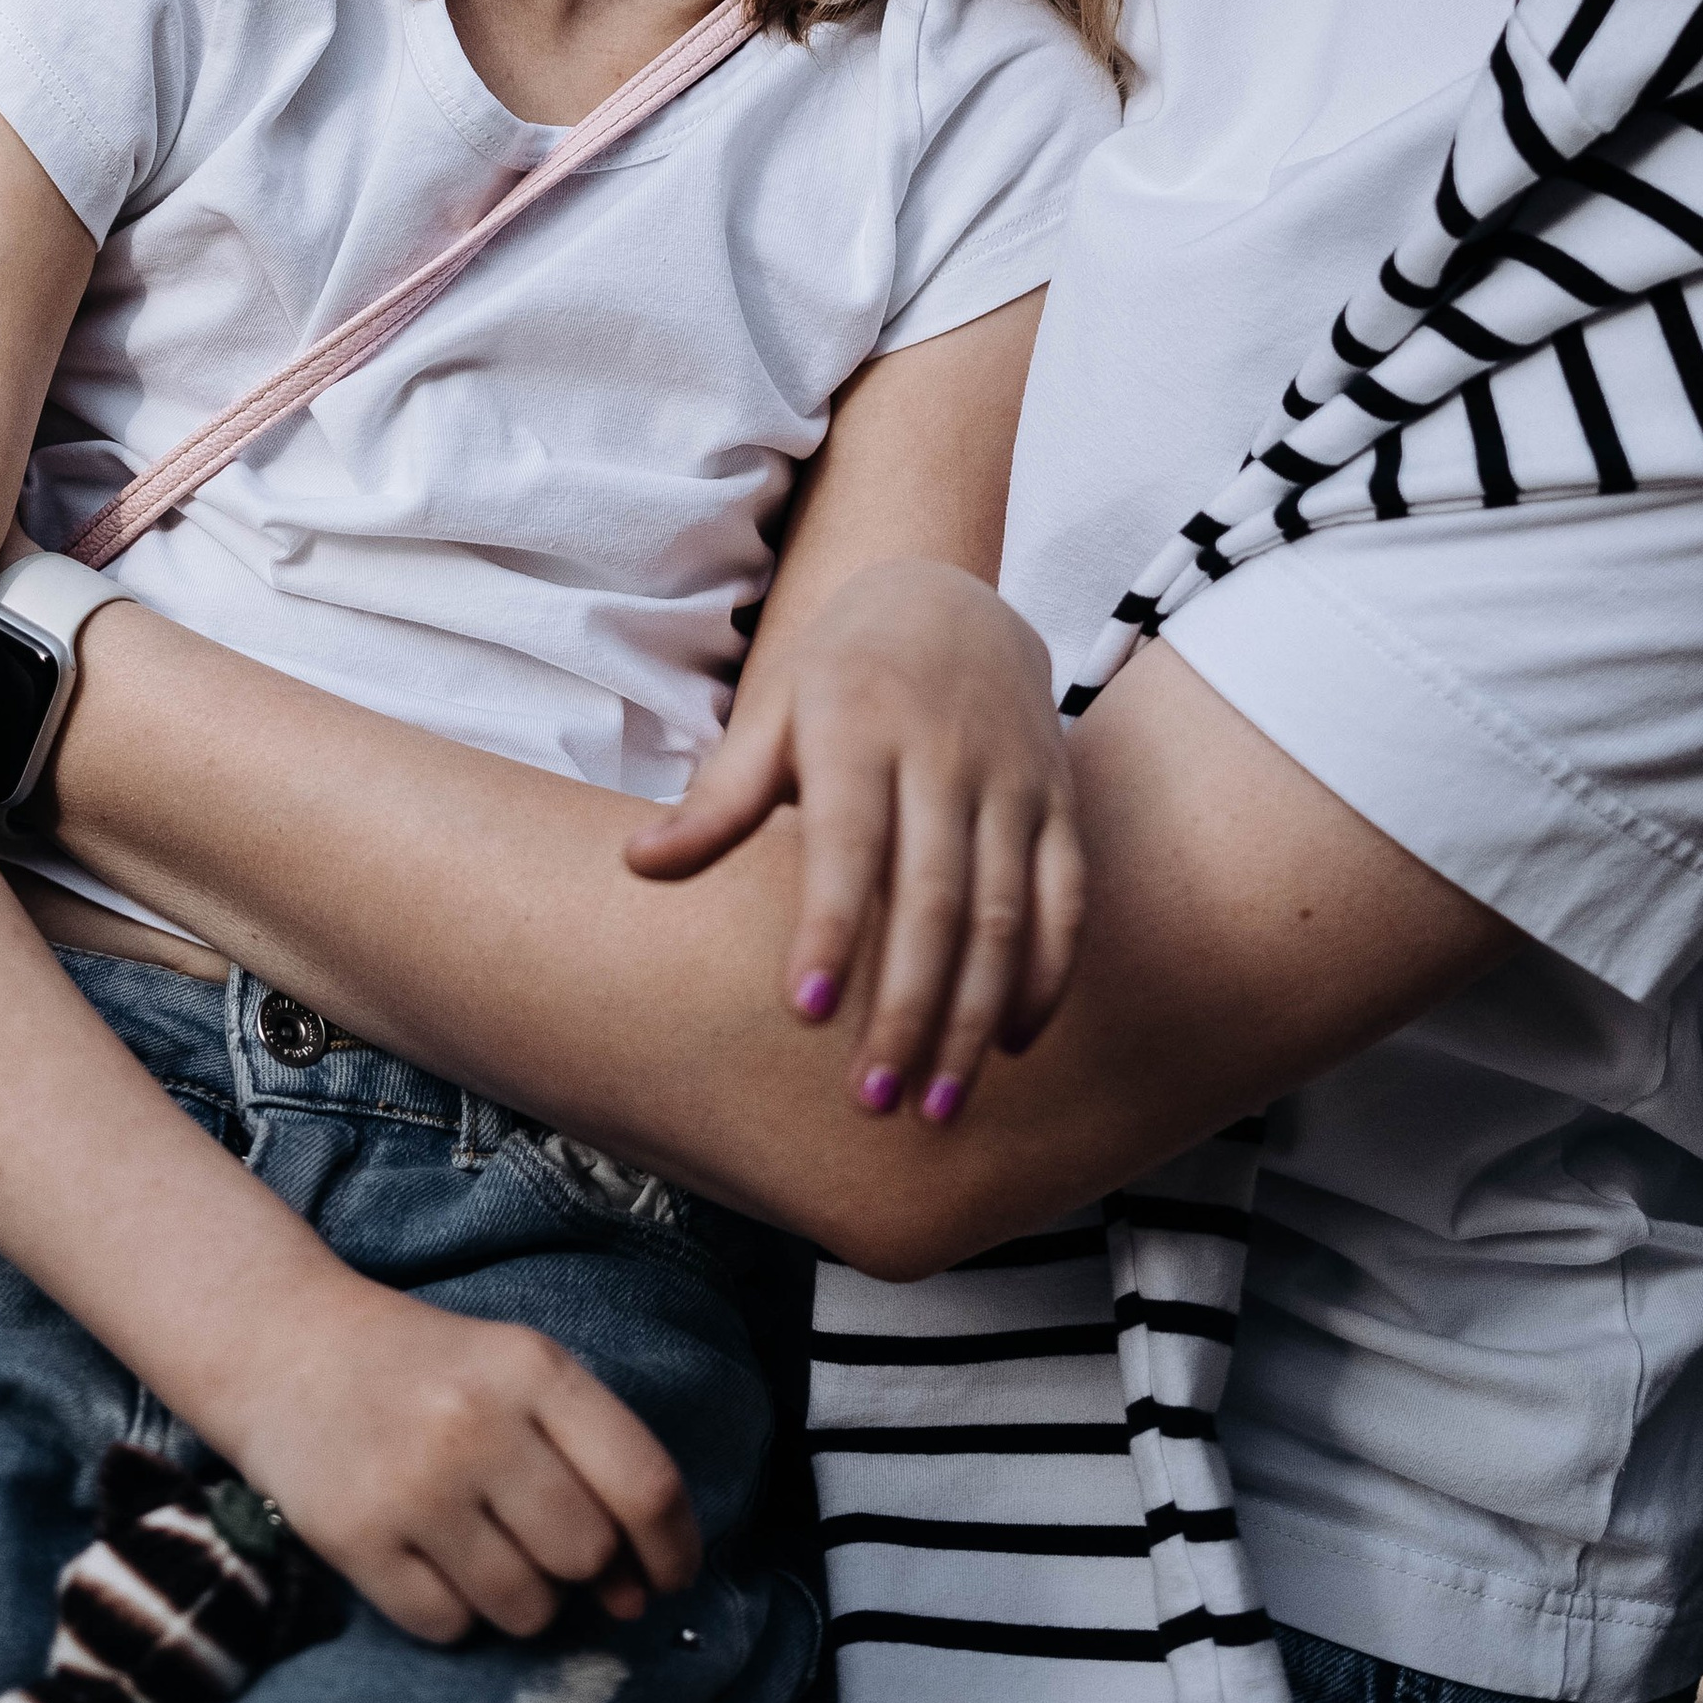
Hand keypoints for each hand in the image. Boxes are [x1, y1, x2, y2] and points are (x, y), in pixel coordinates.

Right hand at [214, 1263, 699, 1645]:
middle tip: (548, 1543)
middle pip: (587, 1553)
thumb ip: (589, 1459)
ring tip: (486, 1545)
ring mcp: (414, 1485)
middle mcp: (475, 1422)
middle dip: (585, 1569)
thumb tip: (638, 1589)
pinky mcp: (357, 1539)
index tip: (669, 1576)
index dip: (673, 1546)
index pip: (642, 1482)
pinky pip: (450, 1626)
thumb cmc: (428, 1368)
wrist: (290, 1350)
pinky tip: (431, 1555)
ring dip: (524, 1598)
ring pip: (526, 1606)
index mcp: (532, 1367)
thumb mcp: (518, 1371)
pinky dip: (455, 1609)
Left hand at [624, 559, 1081, 1126]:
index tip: (807, 1013)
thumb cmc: (839, 673)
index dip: (831, 926)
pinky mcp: (1059, 799)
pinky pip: (1066, 897)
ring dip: (976, 1015)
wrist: (949, 596)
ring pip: (1006, 911)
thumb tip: (635, 865)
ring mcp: (1013, 778)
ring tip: (939, 1106)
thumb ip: (718, 798)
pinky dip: (1044, 975)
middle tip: (871, 1099)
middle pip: (935, 896)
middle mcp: (945, 754)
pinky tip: (1010, 1044)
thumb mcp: (773, 712)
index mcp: (860, 728)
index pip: (849, 841)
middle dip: (908, 1005)